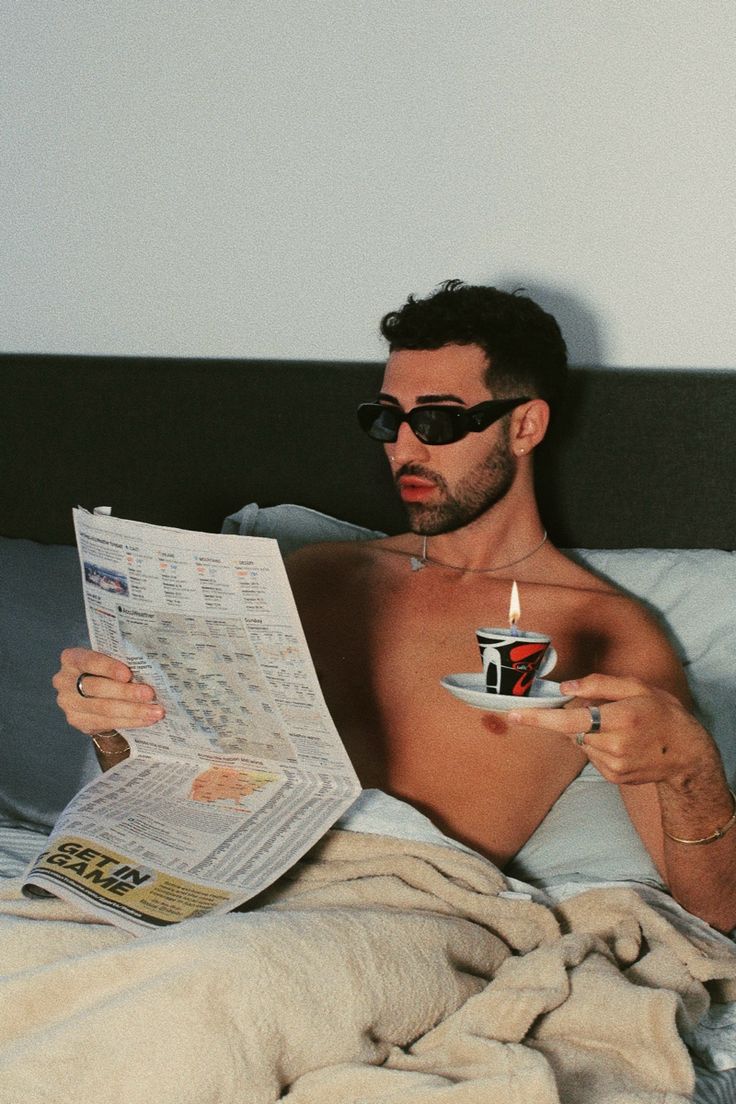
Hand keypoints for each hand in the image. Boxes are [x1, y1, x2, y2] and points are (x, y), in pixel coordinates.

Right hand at [53, 647, 164, 735]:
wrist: (95, 692)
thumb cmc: (107, 670)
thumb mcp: (110, 660)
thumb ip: (122, 662)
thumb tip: (150, 671)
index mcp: (72, 658)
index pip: (89, 661)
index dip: (109, 668)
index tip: (128, 674)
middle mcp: (64, 681)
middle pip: (97, 688)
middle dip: (126, 692)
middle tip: (150, 694)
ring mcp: (69, 703)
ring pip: (104, 709)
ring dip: (134, 711)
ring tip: (155, 711)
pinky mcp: (78, 721)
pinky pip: (107, 722)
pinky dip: (130, 721)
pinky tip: (146, 719)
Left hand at [508, 673, 718, 788]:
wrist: (687, 753)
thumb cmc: (661, 712)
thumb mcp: (637, 687)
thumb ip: (599, 685)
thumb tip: (565, 688)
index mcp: (622, 718)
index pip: (570, 719)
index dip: (539, 718)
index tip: (514, 715)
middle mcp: (616, 745)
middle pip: (571, 729)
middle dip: (573, 717)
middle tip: (598, 710)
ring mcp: (614, 765)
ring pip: (580, 742)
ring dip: (587, 731)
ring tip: (618, 727)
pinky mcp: (613, 777)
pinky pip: (591, 756)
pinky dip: (597, 745)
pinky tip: (620, 742)